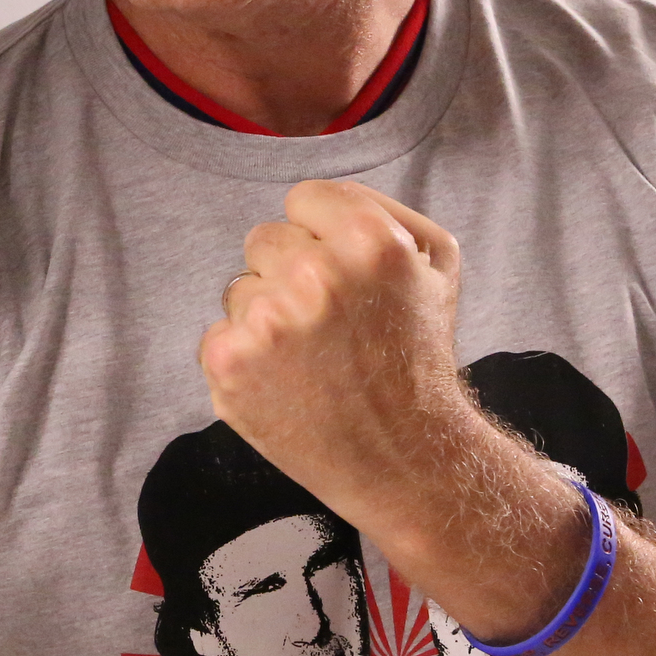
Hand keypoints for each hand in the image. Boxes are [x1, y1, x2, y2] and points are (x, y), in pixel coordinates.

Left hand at [199, 180, 470, 523]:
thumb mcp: (436, 264)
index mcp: (369, 239)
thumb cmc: (417, 356)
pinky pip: (218, 332)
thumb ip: (382, 209)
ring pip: (240, 288)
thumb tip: (321, 199)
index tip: (341, 271)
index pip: (303, 198)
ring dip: (267, 316)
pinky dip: (244, 356)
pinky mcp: (228, 363)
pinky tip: (285, 382)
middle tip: (331, 323)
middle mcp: (313, 273)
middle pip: (264, 238)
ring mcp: (266, 320)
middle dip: (291, 272)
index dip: (321, 233)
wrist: (403, 457)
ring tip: (312, 358)